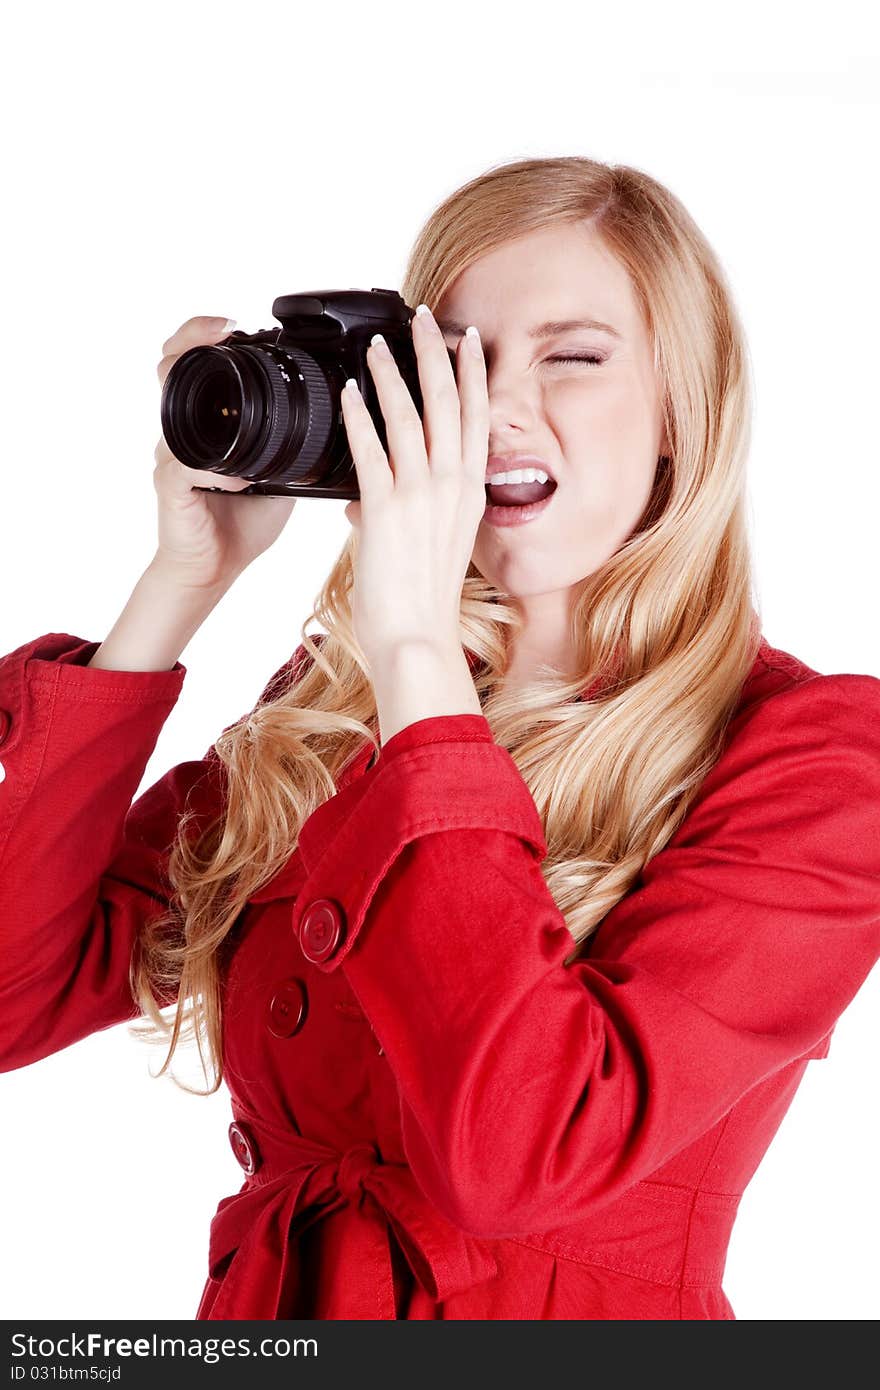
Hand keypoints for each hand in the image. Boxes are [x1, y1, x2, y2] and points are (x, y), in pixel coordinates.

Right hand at [153, 316, 297, 590]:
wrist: (216, 566)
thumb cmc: (243, 521)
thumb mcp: (280, 473)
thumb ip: (296, 445)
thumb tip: (342, 422)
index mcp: (209, 423)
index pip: (195, 363)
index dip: (205, 334)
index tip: (236, 323)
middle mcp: (183, 431)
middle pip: (170, 367)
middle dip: (191, 339)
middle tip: (224, 330)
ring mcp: (173, 456)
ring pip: (170, 408)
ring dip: (194, 388)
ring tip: (224, 385)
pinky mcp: (171, 487)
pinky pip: (185, 467)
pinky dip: (213, 468)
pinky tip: (238, 476)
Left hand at [341, 306, 488, 670]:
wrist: (417, 637)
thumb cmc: (422, 602)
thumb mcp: (426, 548)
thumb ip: (395, 516)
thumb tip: (359, 505)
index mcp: (470, 494)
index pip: (476, 418)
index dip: (472, 374)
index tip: (466, 339)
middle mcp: (453, 487)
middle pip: (449, 403)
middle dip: (436, 353)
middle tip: (424, 316)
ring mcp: (422, 495)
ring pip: (409, 416)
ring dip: (391, 374)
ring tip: (377, 345)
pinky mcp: (386, 510)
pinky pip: (370, 450)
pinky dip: (358, 417)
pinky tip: (349, 394)